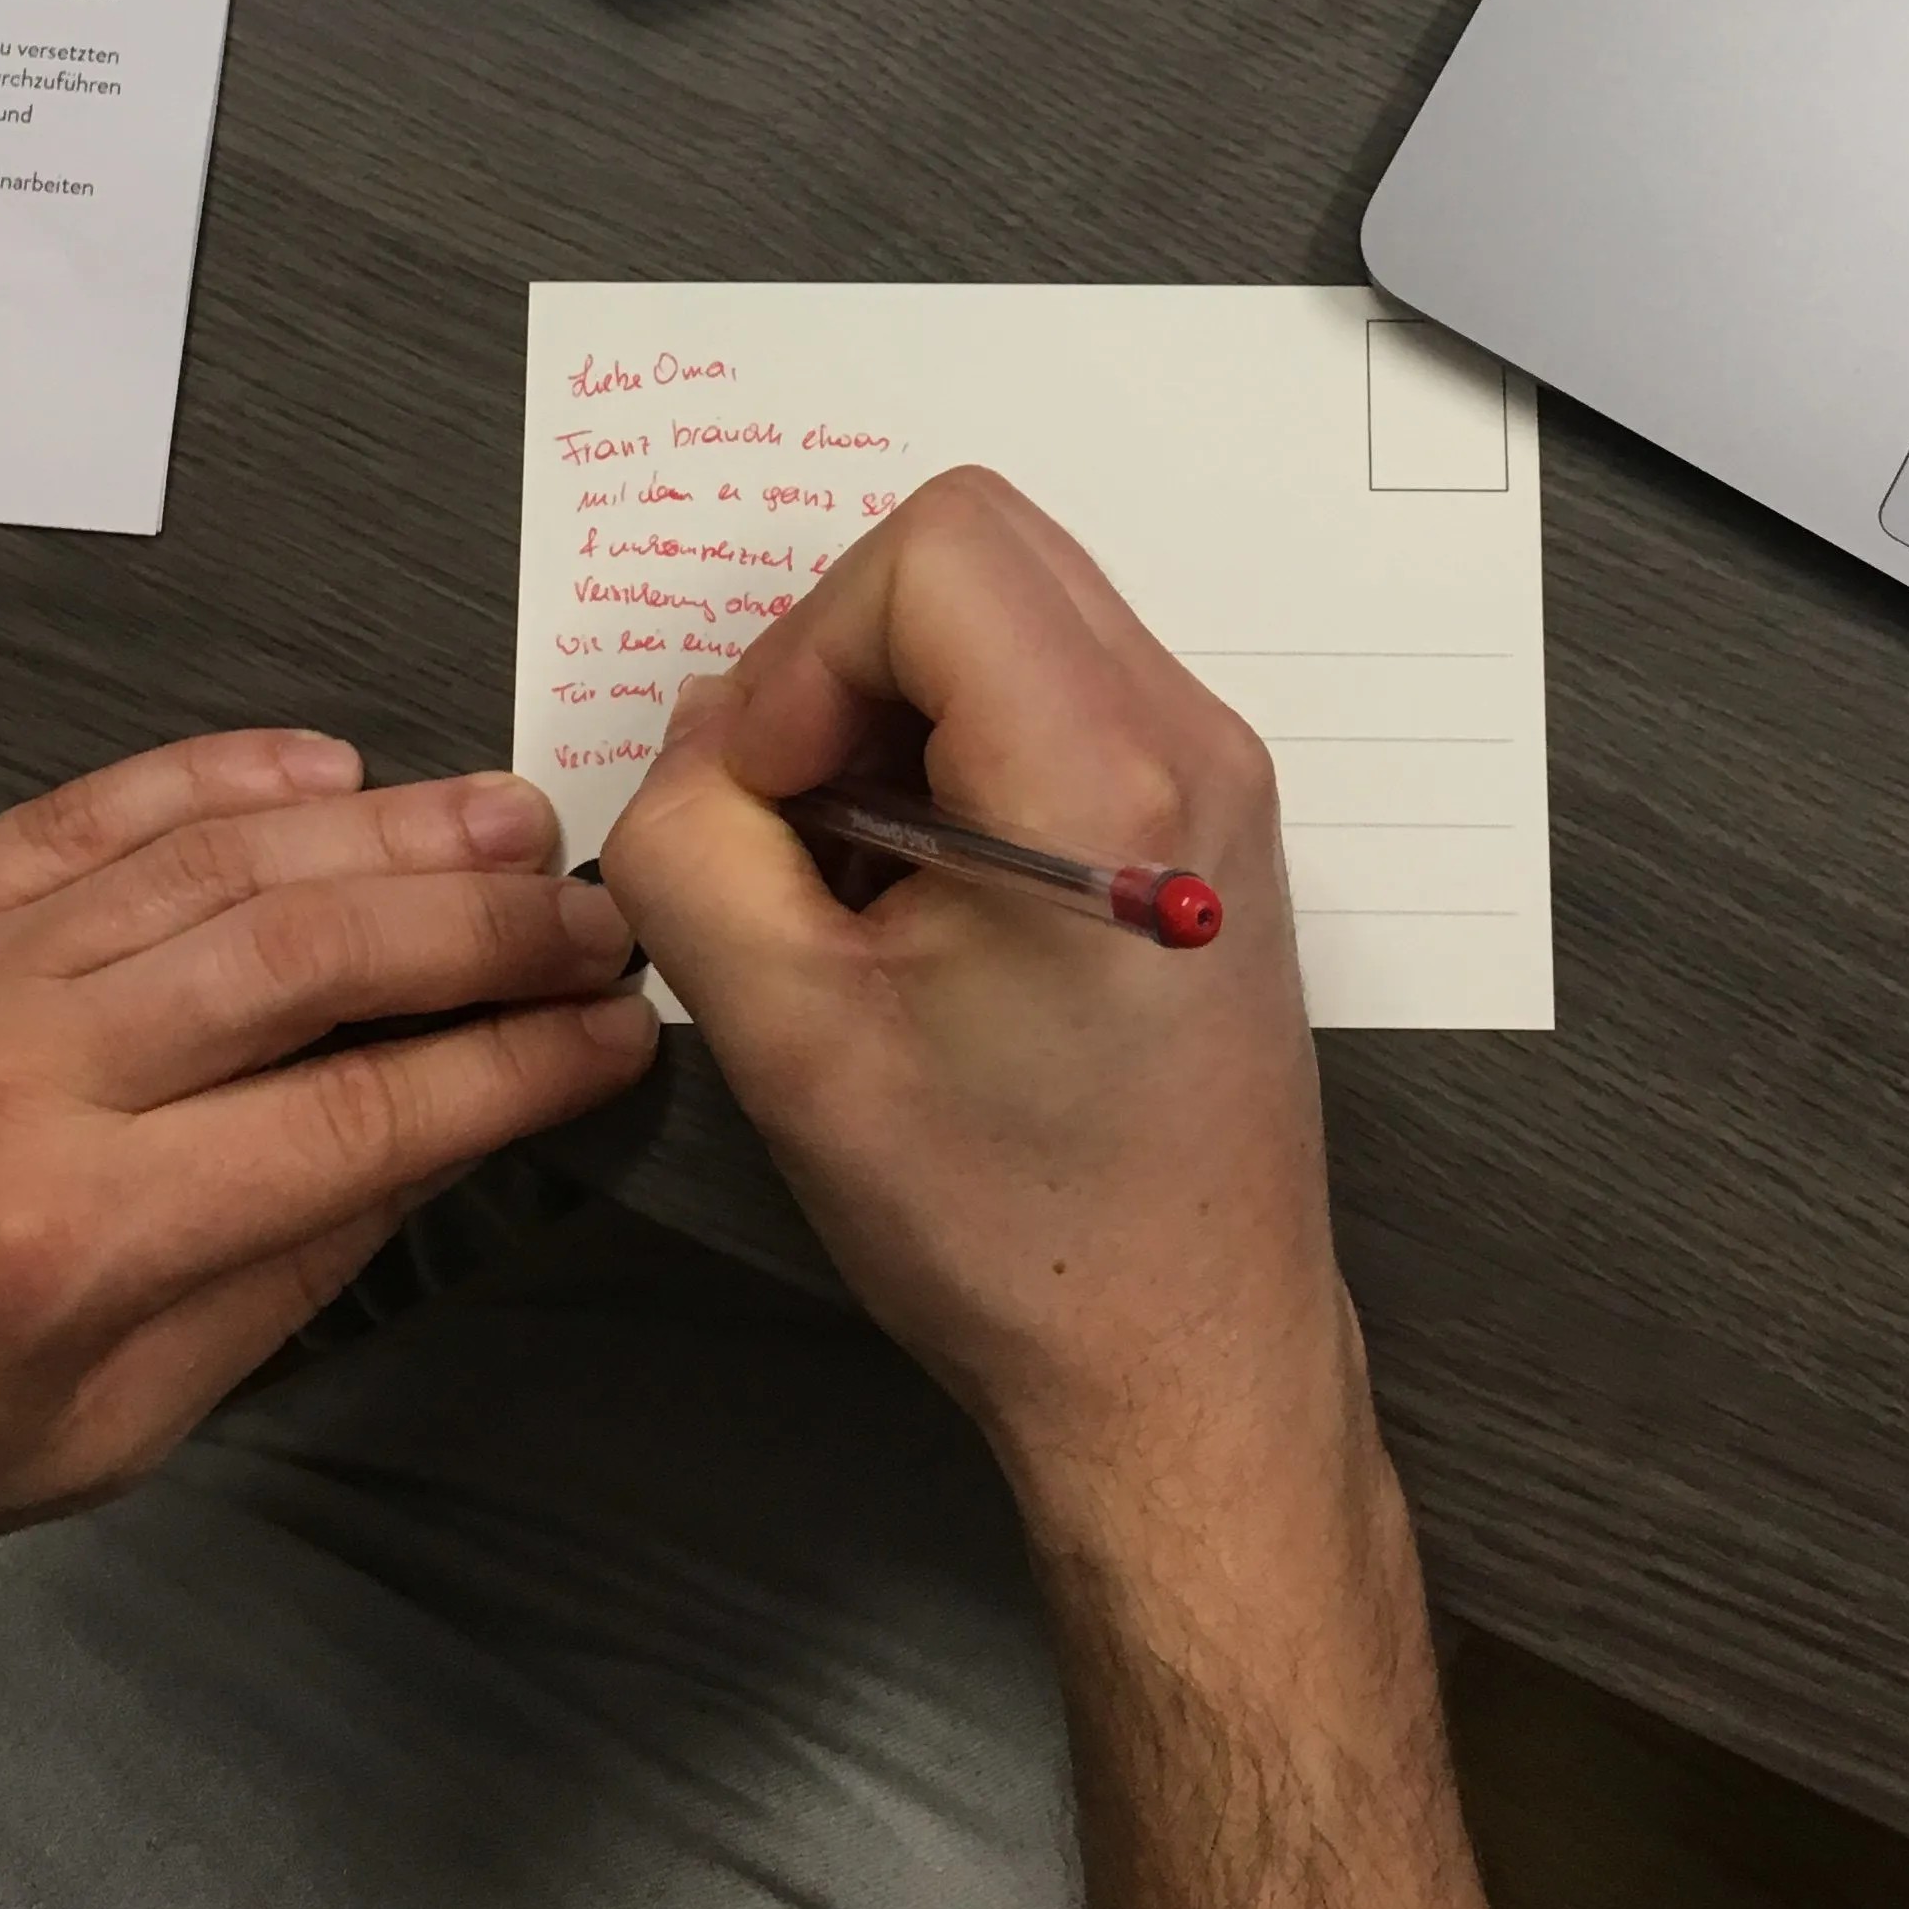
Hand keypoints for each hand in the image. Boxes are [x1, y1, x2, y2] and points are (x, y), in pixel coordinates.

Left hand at [0, 728, 654, 1613]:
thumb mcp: (104, 1432)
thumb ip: (282, 1274)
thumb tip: (444, 1136)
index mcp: (73, 1240)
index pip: (358, 1116)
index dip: (512, 1066)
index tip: (614, 1033)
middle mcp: (26, 1074)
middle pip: (312, 954)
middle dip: (485, 928)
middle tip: (597, 914)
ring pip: (225, 857)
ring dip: (392, 828)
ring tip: (514, 822)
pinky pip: (102, 804)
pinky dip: (229, 771)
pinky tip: (334, 768)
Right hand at [610, 481, 1523, 1908]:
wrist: (1181, 1363)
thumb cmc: (1006, 1224)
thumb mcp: (786, 1034)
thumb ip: (693, 841)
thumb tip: (696, 740)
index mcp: (1107, 768)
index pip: (934, 545)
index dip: (806, 651)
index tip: (771, 799)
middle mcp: (1191, 736)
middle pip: (978, 548)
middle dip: (841, 663)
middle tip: (792, 823)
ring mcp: (1215, 774)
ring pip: (1013, 612)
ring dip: (894, 711)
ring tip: (850, 875)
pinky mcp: (1204, 822)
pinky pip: (1056, 690)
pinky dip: (956, 748)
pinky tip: (916, 898)